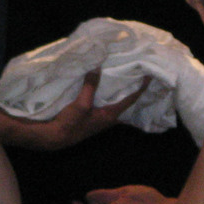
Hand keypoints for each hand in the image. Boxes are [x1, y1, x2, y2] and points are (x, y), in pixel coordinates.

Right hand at [0, 72, 149, 150]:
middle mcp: (108, 117)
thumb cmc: (71, 123)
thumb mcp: (81, 103)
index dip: (140, 88)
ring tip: (122, 75)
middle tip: (136, 72)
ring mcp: (100, 117)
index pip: (130, 99)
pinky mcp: (91, 115)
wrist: (55, 137)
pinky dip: (106, 92)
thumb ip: (90, 86)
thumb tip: (97, 67)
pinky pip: (103, 101)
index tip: (148, 76)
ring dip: (118, 89)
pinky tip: (104, 84)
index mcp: (110, 115)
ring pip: (114, 100)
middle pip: (124, 100)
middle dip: (131, 87)